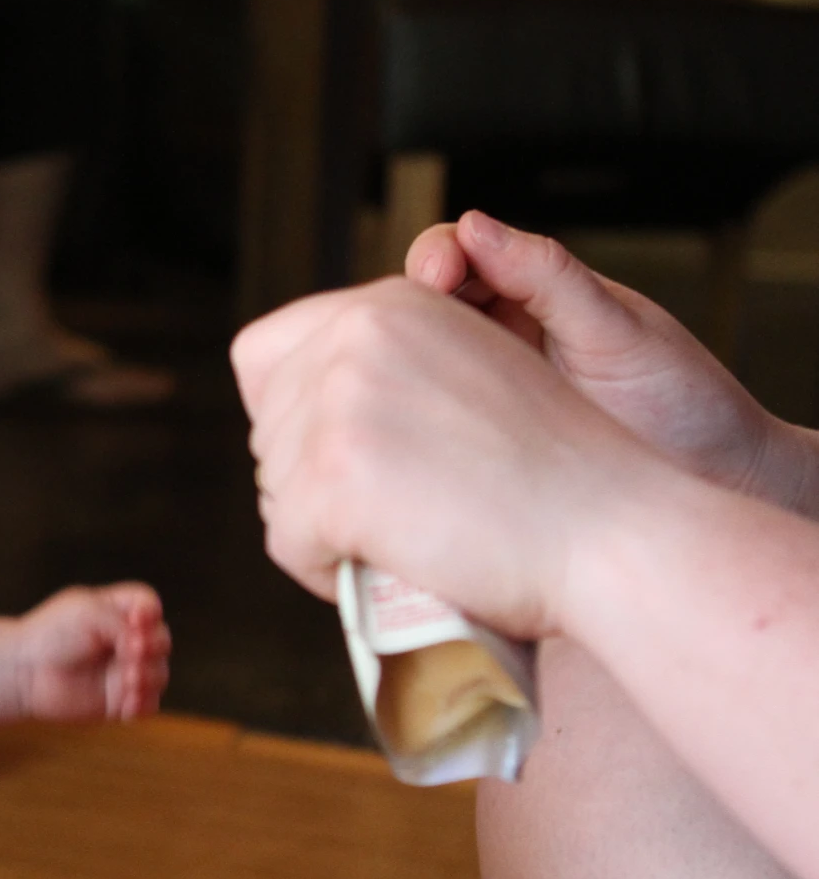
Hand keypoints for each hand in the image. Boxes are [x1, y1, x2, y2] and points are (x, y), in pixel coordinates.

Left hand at [15, 583, 169, 722]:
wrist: (25, 672)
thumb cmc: (50, 634)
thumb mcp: (86, 612)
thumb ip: (121, 623)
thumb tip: (142, 648)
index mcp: (117, 611)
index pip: (148, 606)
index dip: (149, 614)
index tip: (135, 622)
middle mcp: (126, 640)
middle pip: (161, 640)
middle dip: (152, 647)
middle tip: (131, 654)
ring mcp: (124, 670)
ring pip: (159, 674)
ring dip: (149, 677)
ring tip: (127, 682)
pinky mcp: (118, 699)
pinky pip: (146, 705)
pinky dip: (142, 703)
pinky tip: (126, 704)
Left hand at [233, 276, 665, 638]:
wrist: (615, 530)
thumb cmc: (558, 476)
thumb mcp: (471, 373)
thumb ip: (392, 367)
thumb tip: (297, 409)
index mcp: (389, 304)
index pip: (263, 353)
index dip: (287, 414)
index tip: (338, 456)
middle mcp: (356, 337)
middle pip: (267, 430)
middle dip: (310, 480)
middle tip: (386, 516)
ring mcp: (341, 405)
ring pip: (276, 489)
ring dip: (322, 529)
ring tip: (397, 543)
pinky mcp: (333, 478)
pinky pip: (285, 542)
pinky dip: (322, 573)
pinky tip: (378, 575)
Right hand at [406, 212, 798, 503]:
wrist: (718, 486)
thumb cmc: (687, 407)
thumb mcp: (618, 331)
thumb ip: (549, 277)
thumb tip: (478, 226)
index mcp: (534, 296)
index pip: (460, 255)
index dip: (436, 258)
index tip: (435, 274)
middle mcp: (500, 340)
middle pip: (417, 308)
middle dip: (399, 311)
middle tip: (396, 328)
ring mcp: (483, 394)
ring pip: (409, 367)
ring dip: (393, 369)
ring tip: (390, 380)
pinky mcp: (475, 448)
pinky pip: (424, 428)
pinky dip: (404, 425)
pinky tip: (403, 430)